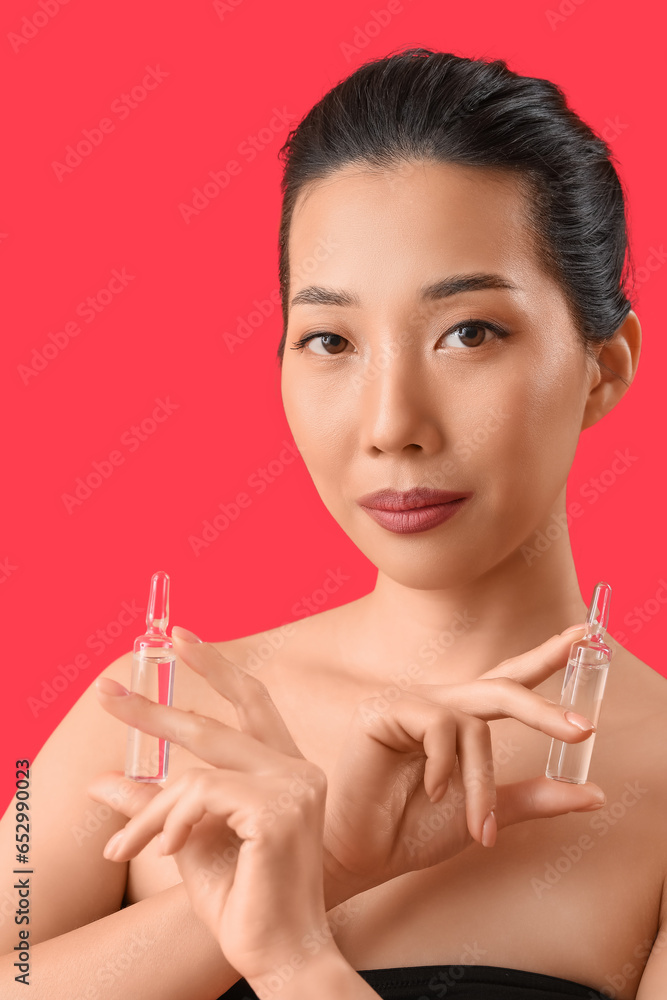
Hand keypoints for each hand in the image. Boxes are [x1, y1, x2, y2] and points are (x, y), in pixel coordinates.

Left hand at [88, 628, 335, 983]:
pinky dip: (171, 822)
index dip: (217, 666)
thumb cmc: (243, 902)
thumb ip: (156, 803)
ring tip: (126, 848)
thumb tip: (105, 779)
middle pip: (214, 724)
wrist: (279, 956)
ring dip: (150, 811)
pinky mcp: (277, 810)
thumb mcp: (186, 840)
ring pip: (195, 771)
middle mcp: (298, 770)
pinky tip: (169, 850)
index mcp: (286, 771)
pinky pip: (200, 796)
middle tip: (104, 693)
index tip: (178, 638)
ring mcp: (293, 787)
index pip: (252, 703)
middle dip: (152, 712)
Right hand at [322, 625, 606, 892]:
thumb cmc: (415, 830)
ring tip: (480, 830)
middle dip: (542, 709)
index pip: (507, 679)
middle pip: (499, 688)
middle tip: (583, 730)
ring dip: (482, 783)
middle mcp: (438, 704)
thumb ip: (534, 797)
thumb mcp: (488, 812)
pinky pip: (438, 727)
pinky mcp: (384, 710)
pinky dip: (442, 769)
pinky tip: (429, 793)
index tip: (583, 635)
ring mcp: (409, 702)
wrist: (365, 856)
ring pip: (473, 724)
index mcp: (460, 719)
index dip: (543, 657)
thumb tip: (595, 794)